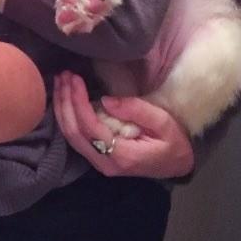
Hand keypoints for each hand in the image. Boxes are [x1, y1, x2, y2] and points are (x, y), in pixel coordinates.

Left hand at [53, 71, 193, 178]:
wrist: (179, 164)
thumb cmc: (174, 142)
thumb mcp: (163, 122)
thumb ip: (136, 110)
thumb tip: (105, 100)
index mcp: (122, 155)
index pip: (89, 127)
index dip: (78, 101)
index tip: (75, 78)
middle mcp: (105, 162)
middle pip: (73, 132)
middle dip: (64, 101)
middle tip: (64, 75)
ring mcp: (99, 163)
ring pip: (70, 136)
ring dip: (62, 107)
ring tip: (61, 82)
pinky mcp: (98, 157)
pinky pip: (76, 137)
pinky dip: (66, 116)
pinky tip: (65, 98)